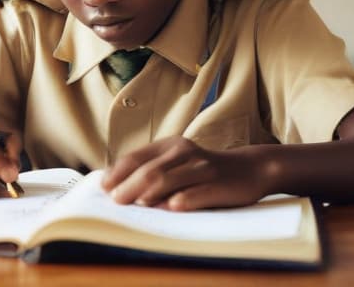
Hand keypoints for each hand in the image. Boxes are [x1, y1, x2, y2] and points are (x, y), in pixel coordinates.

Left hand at [102, 136, 266, 210]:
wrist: (249, 168)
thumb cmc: (204, 169)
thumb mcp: (178, 160)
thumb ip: (153, 167)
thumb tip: (118, 186)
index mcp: (170, 145)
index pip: (137, 157)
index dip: (118, 172)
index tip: (104, 187)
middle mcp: (184, 152)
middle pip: (150, 169)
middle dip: (128, 186)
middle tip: (115, 201)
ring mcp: (202, 167)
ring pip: (169, 179)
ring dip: (149, 193)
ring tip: (135, 204)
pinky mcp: (218, 184)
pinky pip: (197, 192)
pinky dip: (182, 200)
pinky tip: (171, 207)